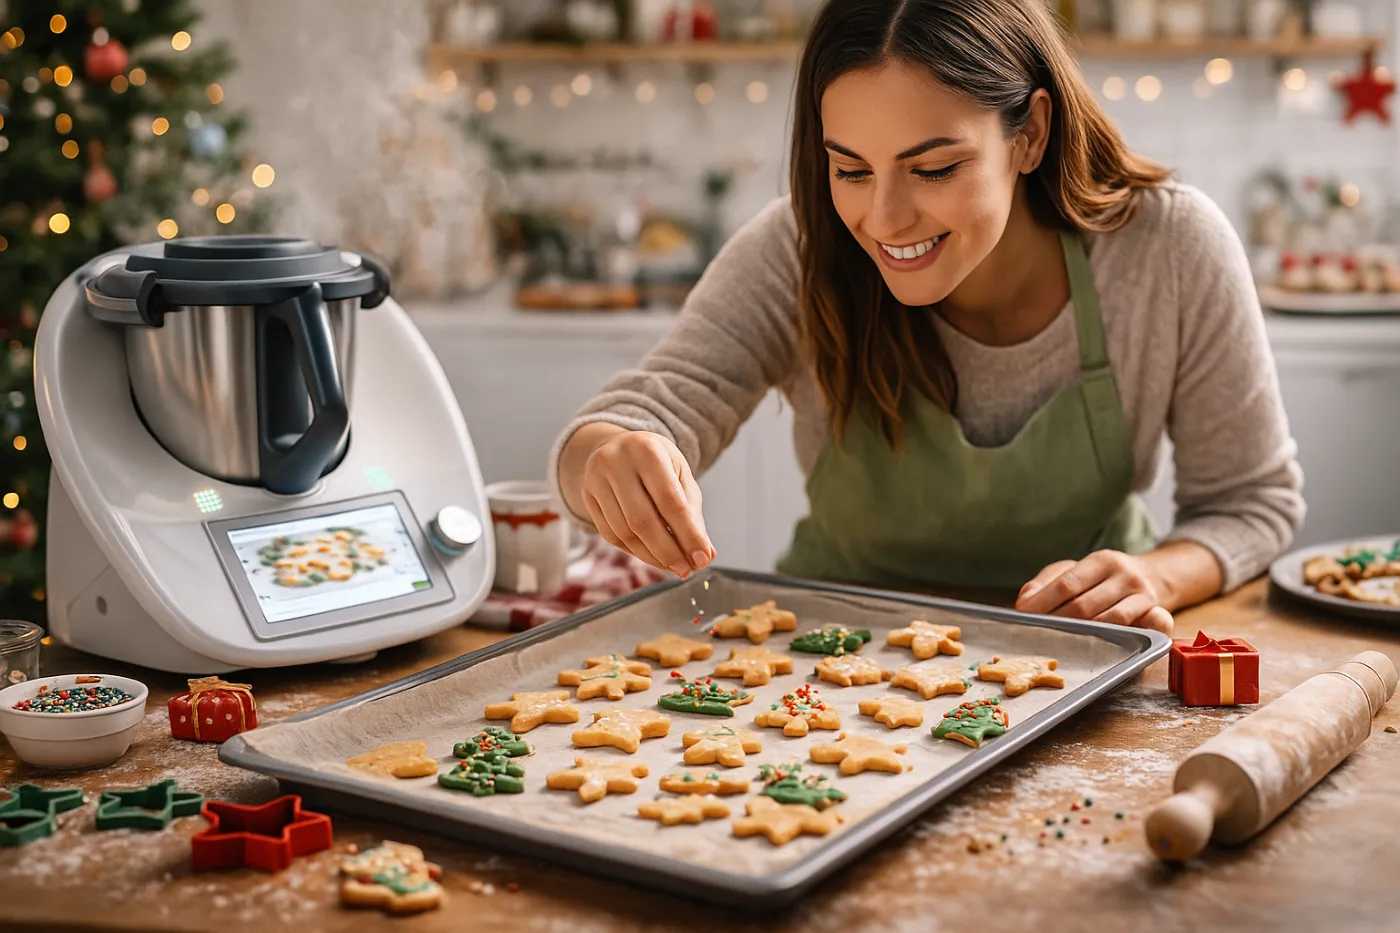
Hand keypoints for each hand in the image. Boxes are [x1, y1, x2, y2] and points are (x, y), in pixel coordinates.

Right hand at [580, 430, 714, 576]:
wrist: (619, 445)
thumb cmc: (657, 462)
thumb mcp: (680, 475)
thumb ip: (692, 513)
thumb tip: (705, 553)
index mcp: (648, 450)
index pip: (670, 502)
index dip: (687, 535)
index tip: (702, 559)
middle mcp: (616, 461)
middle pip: (643, 520)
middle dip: (668, 551)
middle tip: (686, 569)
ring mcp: (596, 479)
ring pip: (624, 532)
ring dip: (651, 556)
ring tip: (672, 565)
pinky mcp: (586, 496)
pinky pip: (611, 535)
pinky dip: (634, 551)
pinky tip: (652, 555)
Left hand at [1015, 550, 1173, 634]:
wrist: (1155, 575)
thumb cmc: (1105, 577)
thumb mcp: (1077, 570)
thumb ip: (1047, 582)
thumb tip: (1024, 600)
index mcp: (1101, 560)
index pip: (1068, 583)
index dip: (1043, 601)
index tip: (1023, 615)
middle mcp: (1124, 575)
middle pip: (1085, 605)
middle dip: (1058, 622)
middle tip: (1037, 634)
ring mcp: (1143, 595)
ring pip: (1110, 620)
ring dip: (1085, 634)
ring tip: (1062, 642)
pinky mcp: (1158, 613)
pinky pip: (1147, 627)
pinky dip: (1128, 636)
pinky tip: (1108, 644)